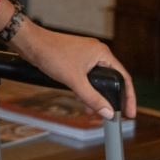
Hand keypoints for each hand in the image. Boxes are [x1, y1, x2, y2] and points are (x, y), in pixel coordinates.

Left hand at [11, 22, 136, 119]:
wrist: (29, 42)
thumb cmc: (50, 54)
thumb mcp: (74, 80)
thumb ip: (92, 98)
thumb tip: (108, 113)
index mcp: (102, 53)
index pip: (123, 78)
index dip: (129, 97)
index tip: (129, 114)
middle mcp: (97, 53)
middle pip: (112, 80)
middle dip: (111, 99)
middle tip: (112, 116)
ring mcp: (86, 55)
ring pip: (98, 80)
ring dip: (97, 96)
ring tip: (94, 113)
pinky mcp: (75, 58)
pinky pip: (87, 77)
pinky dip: (87, 89)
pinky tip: (82, 101)